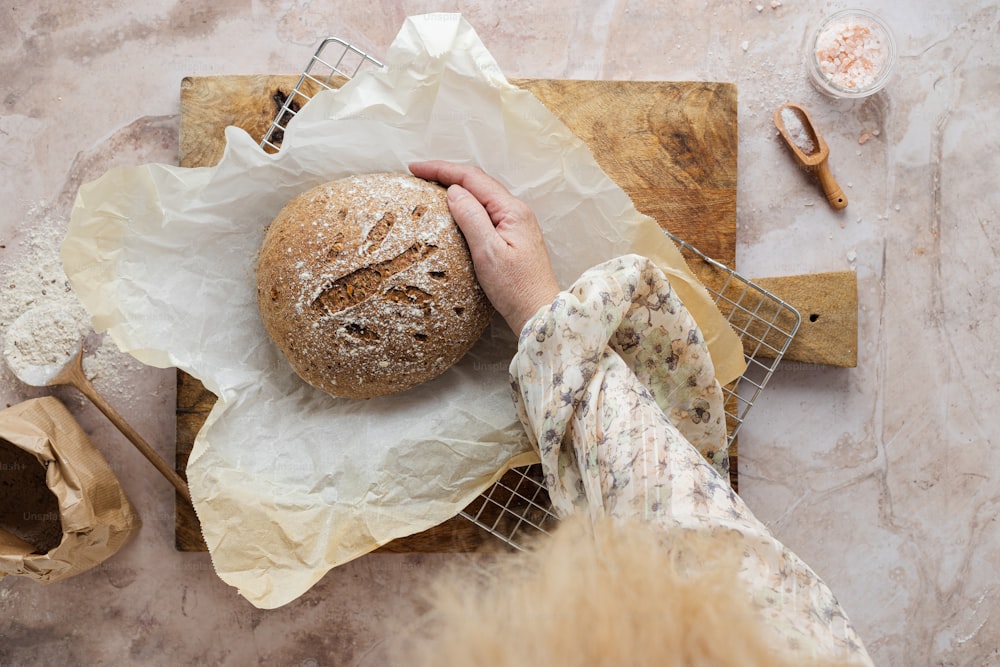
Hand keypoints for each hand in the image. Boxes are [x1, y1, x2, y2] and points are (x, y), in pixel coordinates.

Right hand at [409, 161, 559, 333]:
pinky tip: (454, 210)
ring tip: (431, 186)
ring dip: (456, 187)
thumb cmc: (515, 288)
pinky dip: (466, 204)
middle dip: (447, 174)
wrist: (538, 312)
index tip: (415, 168)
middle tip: (418, 174)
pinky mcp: (512, 236)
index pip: (473, 178)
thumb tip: (454, 191)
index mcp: (512, 211)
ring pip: (482, 196)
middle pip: (478, 182)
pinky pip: (486, 211)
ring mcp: (516, 224)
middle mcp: (517, 211)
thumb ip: (471, 218)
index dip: (442, 169)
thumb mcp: (488, 253)